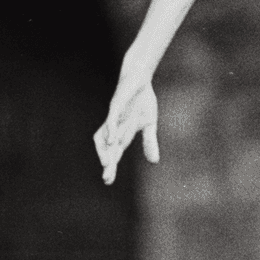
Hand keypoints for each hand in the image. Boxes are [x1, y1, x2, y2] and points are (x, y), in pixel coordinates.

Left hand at [94, 68, 158, 184]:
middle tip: (107, 179)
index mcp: (123, 132)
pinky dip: (110, 129)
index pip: (115, 153)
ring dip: (105, 149)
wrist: (139, 77)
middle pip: (109, 148)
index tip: (108, 181)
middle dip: (108, 163)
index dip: (111, 166)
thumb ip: (149, 142)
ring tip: (107, 164)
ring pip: (105, 135)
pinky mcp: (117, 104)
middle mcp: (115, 127)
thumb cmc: (141, 100)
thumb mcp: (149, 123)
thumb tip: (154, 162)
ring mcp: (114, 116)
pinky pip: (112, 118)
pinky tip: (112, 139)